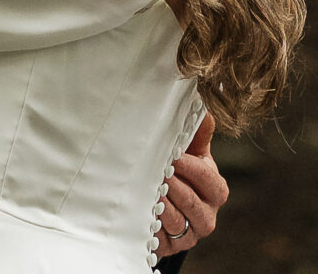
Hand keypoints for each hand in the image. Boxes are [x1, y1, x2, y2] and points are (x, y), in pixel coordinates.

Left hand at [156, 113, 228, 259]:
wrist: (165, 202)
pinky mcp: (171, 247)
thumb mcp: (192, 151)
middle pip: (193, 203)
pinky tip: (141, 211)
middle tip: (158, 173)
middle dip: (175, 186)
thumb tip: (204, 109)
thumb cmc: (180, 170)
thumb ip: (198, 132)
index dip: (192, 168)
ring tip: (148, 190)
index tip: (174, 156)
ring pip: (176, 222)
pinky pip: (161, 239)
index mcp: (215, 189)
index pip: (209, 180)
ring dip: (162, 205)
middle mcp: (206, 215)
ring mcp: (189, 233)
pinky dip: (151, 225)